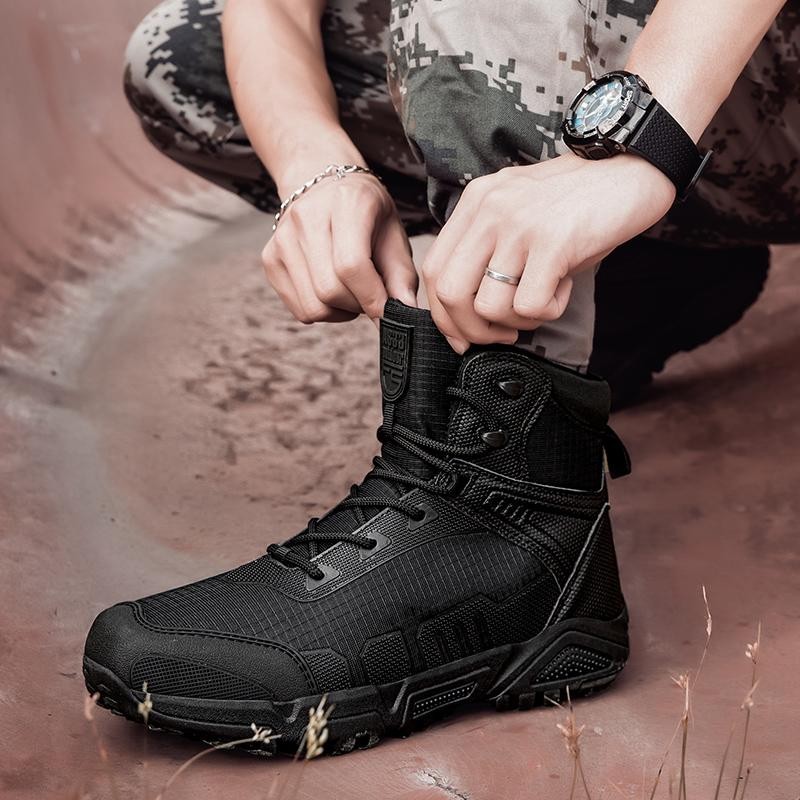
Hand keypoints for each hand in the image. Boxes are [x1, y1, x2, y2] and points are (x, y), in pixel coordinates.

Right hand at [262, 172, 417, 322]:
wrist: (323, 183)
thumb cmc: (366, 214)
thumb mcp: (394, 234)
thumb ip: (401, 276)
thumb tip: (404, 313)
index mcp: (346, 203)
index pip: (351, 265)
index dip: (372, 297)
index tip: (387, 311)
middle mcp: (306, 217)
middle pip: (329, 291)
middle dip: (357, 306)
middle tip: (370, 295)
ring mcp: (282, 239)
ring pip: (313, 307)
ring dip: (340, 311)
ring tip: (351, 290)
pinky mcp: (269, 259)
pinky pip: (299, 309)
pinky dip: (322, 310)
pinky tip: (331, 287)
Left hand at [421, 153, 675, 350]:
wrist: (634, 164)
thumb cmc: (578, 200)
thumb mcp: (519, 213)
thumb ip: (488, 248)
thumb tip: (468, 313)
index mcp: (475, 202)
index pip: (434, 269)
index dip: (443, 314)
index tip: (462, 335)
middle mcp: (489, 209)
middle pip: (449, 292)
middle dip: (470, 330)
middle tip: (501, 334)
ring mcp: (519, 224)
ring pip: (488, 306)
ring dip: (515, 322)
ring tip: (542, 302)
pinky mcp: (553, 242)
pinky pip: (530, 305)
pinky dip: (548, 311)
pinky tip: (564, 288)